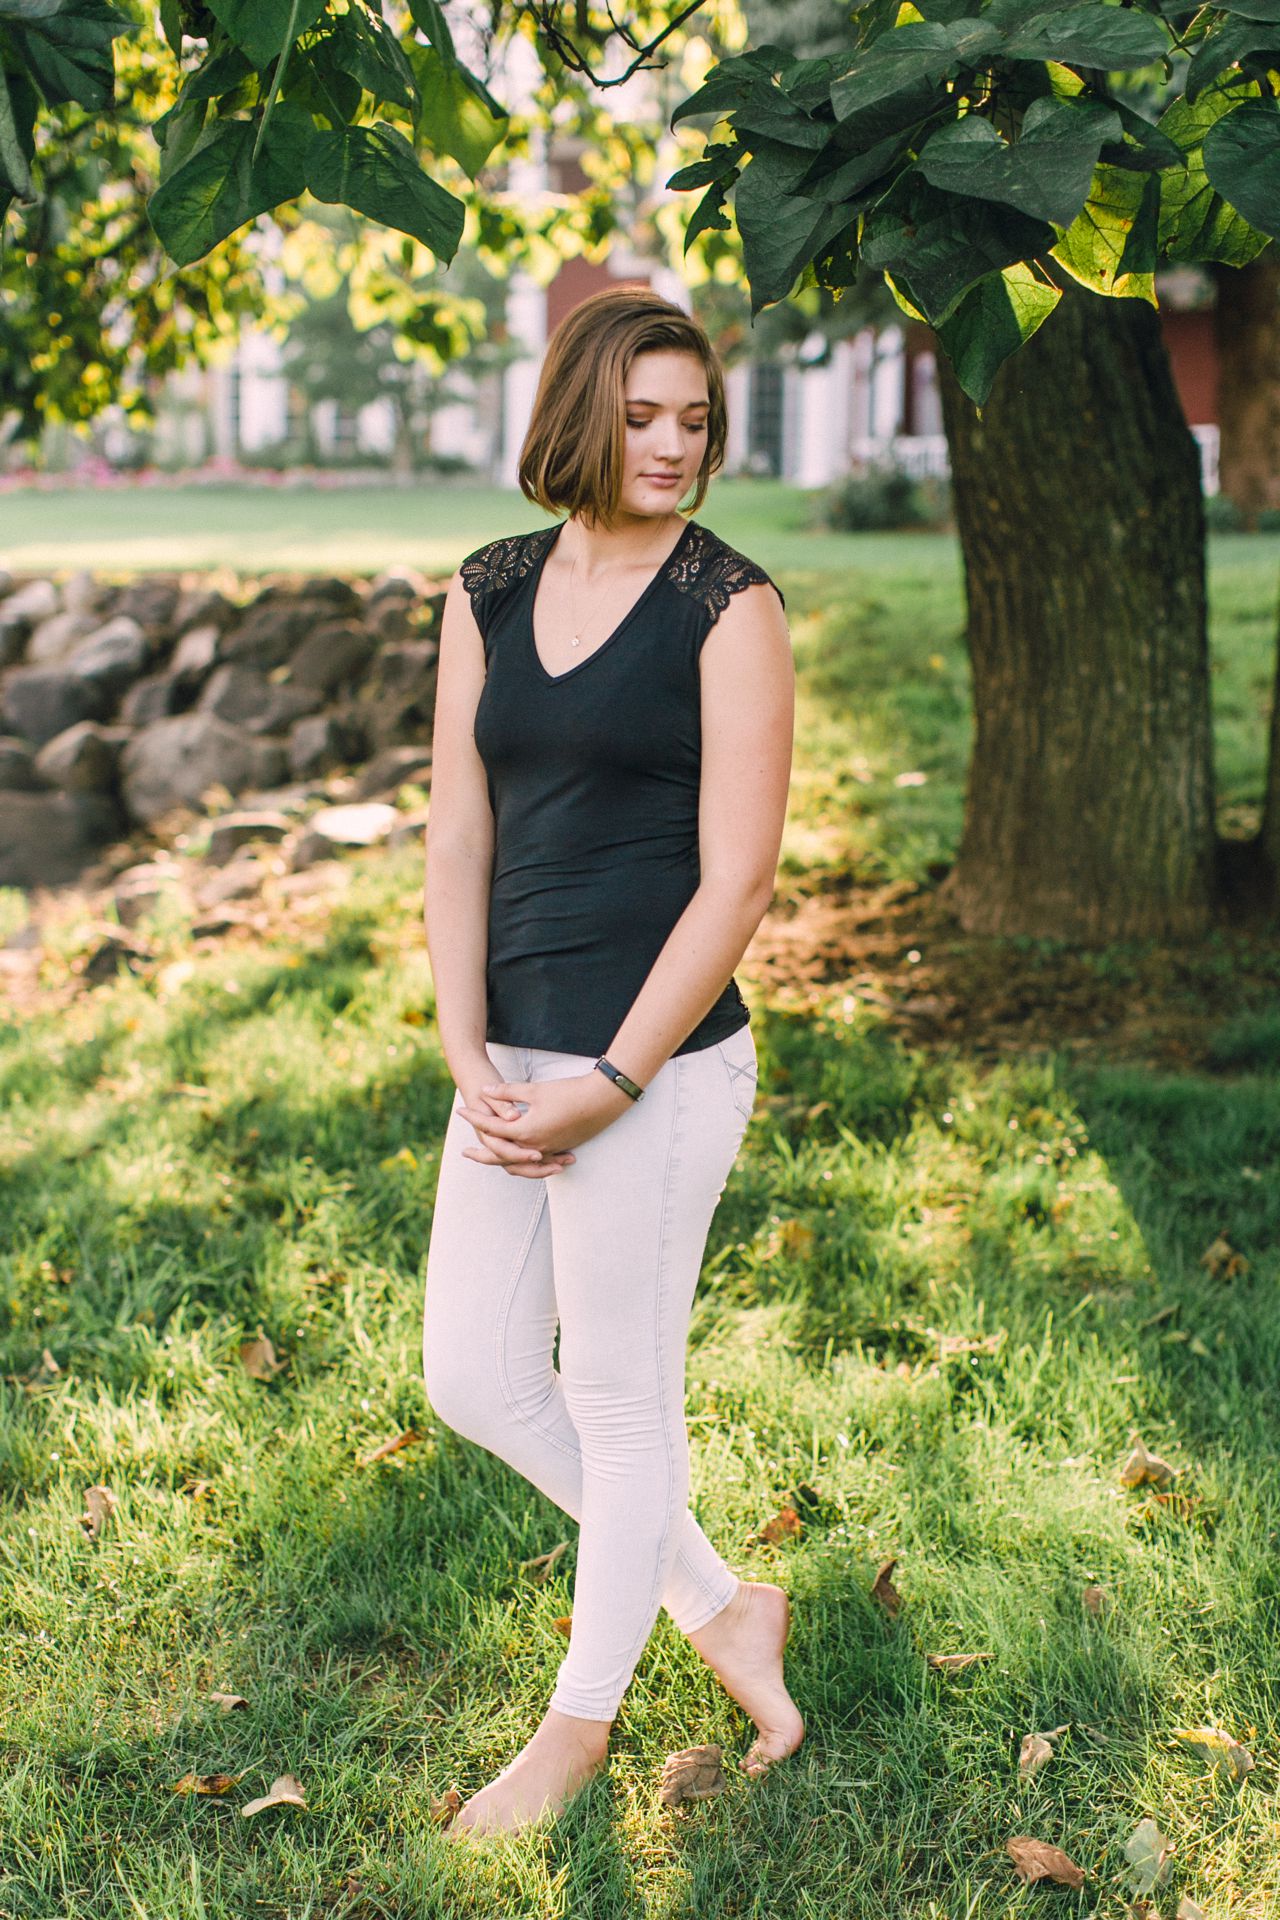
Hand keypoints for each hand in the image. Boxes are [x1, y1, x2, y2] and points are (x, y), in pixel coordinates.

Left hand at [457, 1069, 633, 1174]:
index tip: (460, 1110)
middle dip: (481, 1154)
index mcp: (526, 1131)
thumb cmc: (568, 1092)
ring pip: (519, 1163)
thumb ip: (508, 1092)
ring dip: (503, 1160)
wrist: (602, 1101)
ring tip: (492, 1156)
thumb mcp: (534, 1090)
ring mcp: (549, 1150)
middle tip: (465, 1152)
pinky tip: (520, 1155)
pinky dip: (524, 1161)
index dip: (474, 1118)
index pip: (491, 1128)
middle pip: (501, 1156)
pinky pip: (537, 1161)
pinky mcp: (561, 1148)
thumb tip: (485, 1090)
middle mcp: (535, 1146)